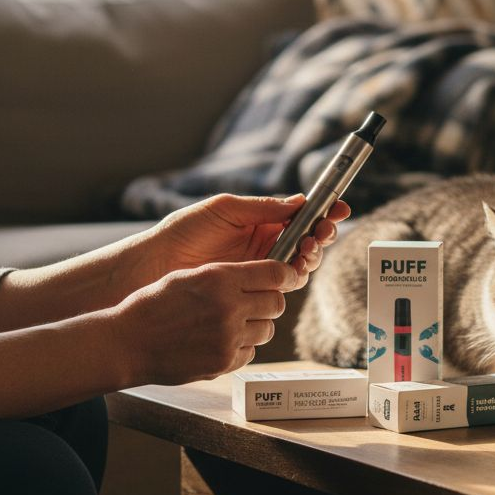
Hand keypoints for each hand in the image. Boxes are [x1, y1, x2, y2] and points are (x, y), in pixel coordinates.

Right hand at [111, 259, 296, 385]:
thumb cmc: (154, 304)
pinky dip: (242, 346)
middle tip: (256, 301)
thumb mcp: (190, 276)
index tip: (284, 277)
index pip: (276, 273)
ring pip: (267, 330)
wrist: (127, 342)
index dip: (285, 275)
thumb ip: (227, 275)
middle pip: (277, 303)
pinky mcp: (224, 362)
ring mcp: (228, 338)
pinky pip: (250, 352)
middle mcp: (229, 308)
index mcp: (221, 279)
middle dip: (270, 301)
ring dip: (256, 325)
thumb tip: (261, 275)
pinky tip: (220, 340)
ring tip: (232, 323)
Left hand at [126, 194, 350, 286]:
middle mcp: (264, 245)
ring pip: (299, 264)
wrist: (155, 266)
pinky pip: (282, 286)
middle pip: (306, 241)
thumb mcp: (225, 210)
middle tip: (323, 232)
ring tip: (308, 248)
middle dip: (321, 235)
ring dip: (311, 255)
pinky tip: (294, 268)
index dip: (321, 212)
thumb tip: (299, 203)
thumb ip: (263, 208)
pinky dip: (294, 277)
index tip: (339, 208)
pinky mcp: (251, 291)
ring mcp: (258, 269)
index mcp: (259, 221)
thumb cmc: (184, 232)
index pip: (299, 216)